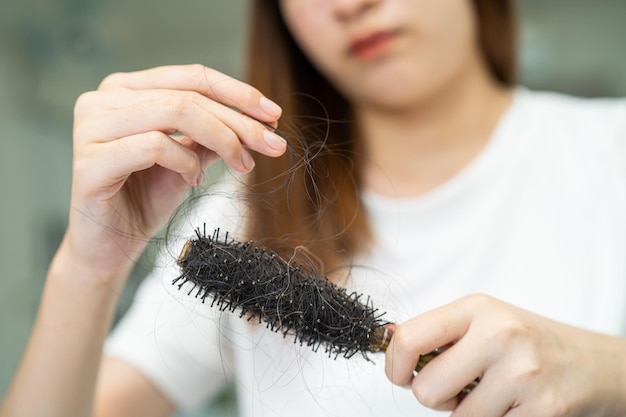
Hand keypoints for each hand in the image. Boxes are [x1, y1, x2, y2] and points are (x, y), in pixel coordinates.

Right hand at [63, 64, 286, 281]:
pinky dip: (185, 162)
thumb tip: (261, 121)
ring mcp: (91, 126)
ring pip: (174, 112)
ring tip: (242, 165)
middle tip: (274, 144)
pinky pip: (154, 146)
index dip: (237, 92)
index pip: (192, 77)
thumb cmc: (146, 198)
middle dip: (239, 122)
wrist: (110, 247)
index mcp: (126, 89)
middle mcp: (103, 99)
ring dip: (222, 139)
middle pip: (188, 96)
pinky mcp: (89, 161)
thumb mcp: (189, 159)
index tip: (274, 115)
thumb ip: (213, 136)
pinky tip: (194, 180)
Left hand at [385, 294, 625, 415]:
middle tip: (458, 388)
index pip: (409, 337)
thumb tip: (388, 337)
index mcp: (478, 310)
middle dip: (435, 398)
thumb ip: (440, 332)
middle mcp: (499, 335)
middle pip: (427, 389)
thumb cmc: (531, 342)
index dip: (394, 365)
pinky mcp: (543, 410)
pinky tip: (515, 406)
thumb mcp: (485, 320)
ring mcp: (523, 373)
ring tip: (494, 394)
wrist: (597, 364)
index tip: (400, 375)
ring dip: (468, 414)